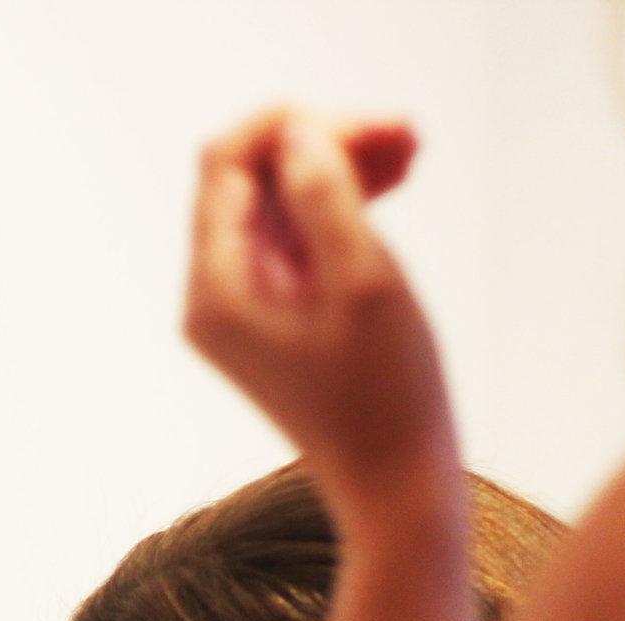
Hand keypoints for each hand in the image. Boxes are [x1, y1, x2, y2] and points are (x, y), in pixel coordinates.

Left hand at [182, 107, 456, 508]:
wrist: (398, 490)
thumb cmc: (388, 397)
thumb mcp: (363, 283)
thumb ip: (325, 200)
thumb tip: (296, 137)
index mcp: (215, 293)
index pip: (227, 167)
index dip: (293, 127)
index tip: (372, 126)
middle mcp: (213, 298)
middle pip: (250, 181)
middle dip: (321, 143)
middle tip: (407, 132)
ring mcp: (241, 309)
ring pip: (279, 205)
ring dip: (337, 168)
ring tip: (411, 147)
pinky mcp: (275, 318)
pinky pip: (295, 239)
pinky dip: (337, 207)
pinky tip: (392, 180)